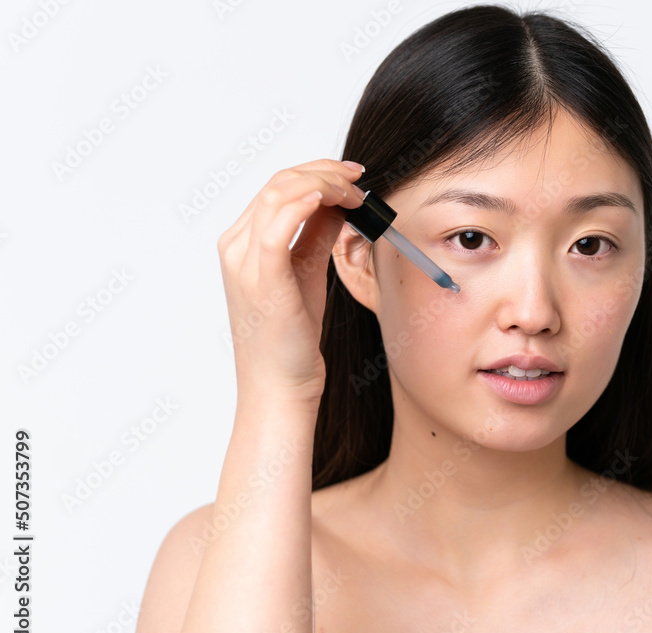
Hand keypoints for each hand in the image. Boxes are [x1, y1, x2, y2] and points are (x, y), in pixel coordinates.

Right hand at [216, 158, 366, 403]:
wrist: (278, 385)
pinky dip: (305, 203)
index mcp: (242, 244)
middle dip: (323, 172)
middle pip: (277, 183)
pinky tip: (332, 199)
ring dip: (323, 183)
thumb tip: (339, 204)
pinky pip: (278, 226)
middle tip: (358, 178)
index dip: (316, 172)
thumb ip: (315, 235)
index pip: (276, 187)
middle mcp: (236, 247)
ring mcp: (244, 262)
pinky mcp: (262, 279)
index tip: (351, 176)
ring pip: (278, 195)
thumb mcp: (306, 273)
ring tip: (355, 191)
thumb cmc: (291, 337)